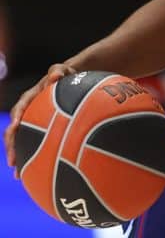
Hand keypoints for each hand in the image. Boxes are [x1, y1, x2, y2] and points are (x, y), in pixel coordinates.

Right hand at [5, 63, 75, 177]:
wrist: (71, 82)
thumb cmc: (66, 76)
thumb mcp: (62, 70)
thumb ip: (57, 71)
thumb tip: (55, 76)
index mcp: (30, 98)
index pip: (20, 108)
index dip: (16, 118)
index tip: (15, 128)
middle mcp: (27, 113)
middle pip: (15, 131)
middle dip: (12, 147)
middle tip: (12, 161)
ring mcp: (32, 123)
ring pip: (22, 142)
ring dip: (19, 157)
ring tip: (18, 175)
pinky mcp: (41, 131)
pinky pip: (35, 145)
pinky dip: (35, 157)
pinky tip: (38, 174)